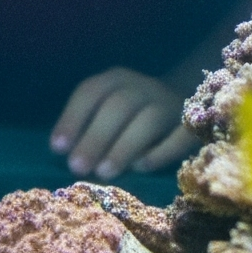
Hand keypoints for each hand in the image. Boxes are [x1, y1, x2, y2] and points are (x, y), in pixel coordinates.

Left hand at [51, 68, 192, 179]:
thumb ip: (91, 125)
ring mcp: (170, 103)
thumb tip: (68, 154)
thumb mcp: (110, 108)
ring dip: (123, 147)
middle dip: (95, 137)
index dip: (72, 118)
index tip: (57, 148)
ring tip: (103, 173)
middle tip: (77, 167)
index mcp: (117, 79)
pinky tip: (142, 168)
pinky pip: (181, 135)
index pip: (91, 91)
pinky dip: (162, 151)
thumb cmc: (133, 112)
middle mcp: (143, 86)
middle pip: (118, 106)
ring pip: (148, 120)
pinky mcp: (193, 123)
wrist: (187, 98)